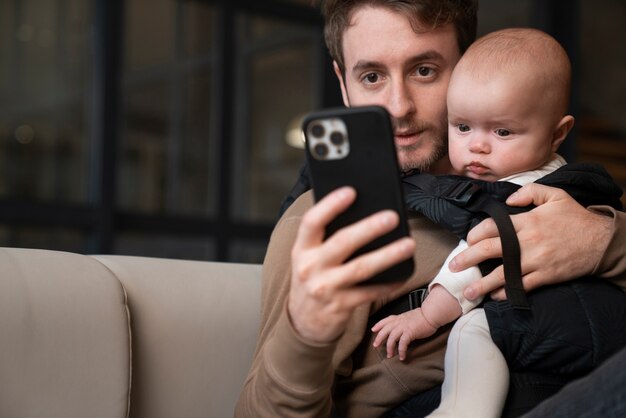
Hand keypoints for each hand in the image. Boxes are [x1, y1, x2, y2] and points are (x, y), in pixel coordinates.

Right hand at [288, 187, 414, 343]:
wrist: (303, 320)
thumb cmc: (313, 277)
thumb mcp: (309, 256)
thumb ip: (325, 238)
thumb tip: (362, 211)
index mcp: (302, 248)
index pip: (312, 222)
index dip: (330, 205)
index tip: (350, 191)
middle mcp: (310, 267)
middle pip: (342, 243)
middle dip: (369, 228)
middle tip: (392, 217)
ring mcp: (325, 288)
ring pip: (361, 268)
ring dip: (388, 255)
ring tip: (408, 244)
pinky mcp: (340, 306)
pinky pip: (370, 292)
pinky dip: (388, 283)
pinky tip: (403, 274)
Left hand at [371, 309, 436, 360]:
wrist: (431, 314)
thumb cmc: (424, 316)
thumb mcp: (410, 316)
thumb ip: (404, 321)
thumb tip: (402, 328)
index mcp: (399, 317)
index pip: (386, 320)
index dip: (378, 325)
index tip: (373, 329)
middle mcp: (399, 321)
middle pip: (385, 330)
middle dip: (379, 338)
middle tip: (375, 346)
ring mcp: (403, 327)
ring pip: (391, 338)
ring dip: (389, 348)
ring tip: (390, 355)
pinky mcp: (410, 332)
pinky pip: (402, 343)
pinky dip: (401, 351)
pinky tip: (402, 356)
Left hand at [451, 184, 611, 300]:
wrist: (602, 241)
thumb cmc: (576, 217)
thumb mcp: (554, 195)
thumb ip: (528, 192)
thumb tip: (506, 201)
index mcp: (527, 221)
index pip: (492, 227)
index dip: (475, 234)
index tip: (468, 240)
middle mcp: (527, 242)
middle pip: (490, 250)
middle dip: (469, 259)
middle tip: (454, 267)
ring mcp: (536, 261)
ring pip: (503, 274)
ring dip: (483, 284)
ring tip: (468, 291)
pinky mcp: (546, 276)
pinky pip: (521, 286)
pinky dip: (506, 292)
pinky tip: (495, 296)